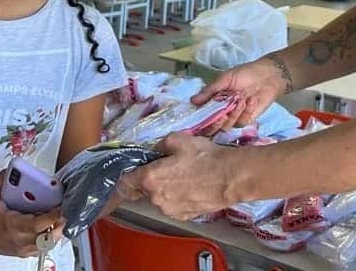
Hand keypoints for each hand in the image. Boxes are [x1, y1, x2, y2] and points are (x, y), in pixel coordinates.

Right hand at [0, 171, 64, 256]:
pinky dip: (51, 237)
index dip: (53, 216)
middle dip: (60, 223)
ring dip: (57, 231)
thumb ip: (2, 178)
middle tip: (66, 208)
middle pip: (48, 237)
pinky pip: (43, 248)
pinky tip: (52, 225)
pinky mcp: (23, 252)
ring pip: (48, 245)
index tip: (62, 204)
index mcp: (11, 225)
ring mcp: (22, 249)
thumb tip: (15, 166)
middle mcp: (19, 240)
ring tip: (61, 215)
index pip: (38, 225)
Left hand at [118, 133, 239, 220]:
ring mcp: (170, 210)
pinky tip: (191, 185)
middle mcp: (156, 198)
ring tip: (185, 175)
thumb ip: (159, 145)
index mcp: (151, 178)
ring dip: (165, 188)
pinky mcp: (183, 216)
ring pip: (160, 197)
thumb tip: (155, 151)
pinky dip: (177, 197)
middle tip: (168, 166)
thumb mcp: (178, 139)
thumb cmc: (205, 157)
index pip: (126, 182)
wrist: (230, 177)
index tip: (128, 175)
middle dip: (151, 178)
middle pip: (144, 189)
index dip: (126, 177)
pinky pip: (173, 205)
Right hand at [192, 56, 288, 132]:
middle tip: (223, 114)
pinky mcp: (247, 119)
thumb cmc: (244, 74)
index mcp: (214, 101)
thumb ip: (209, 91)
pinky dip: (245, 112)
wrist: (267, 76)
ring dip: (234, 114)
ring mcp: (234, 116)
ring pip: (227, 126)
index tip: (205, 116)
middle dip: (216, 123)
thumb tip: (192, 101)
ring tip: (242, 99)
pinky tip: (251, 101)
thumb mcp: (225, 79)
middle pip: (213, 127)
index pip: (203, 115)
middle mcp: (222, 111)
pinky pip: (241, 123)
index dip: (202, 119)